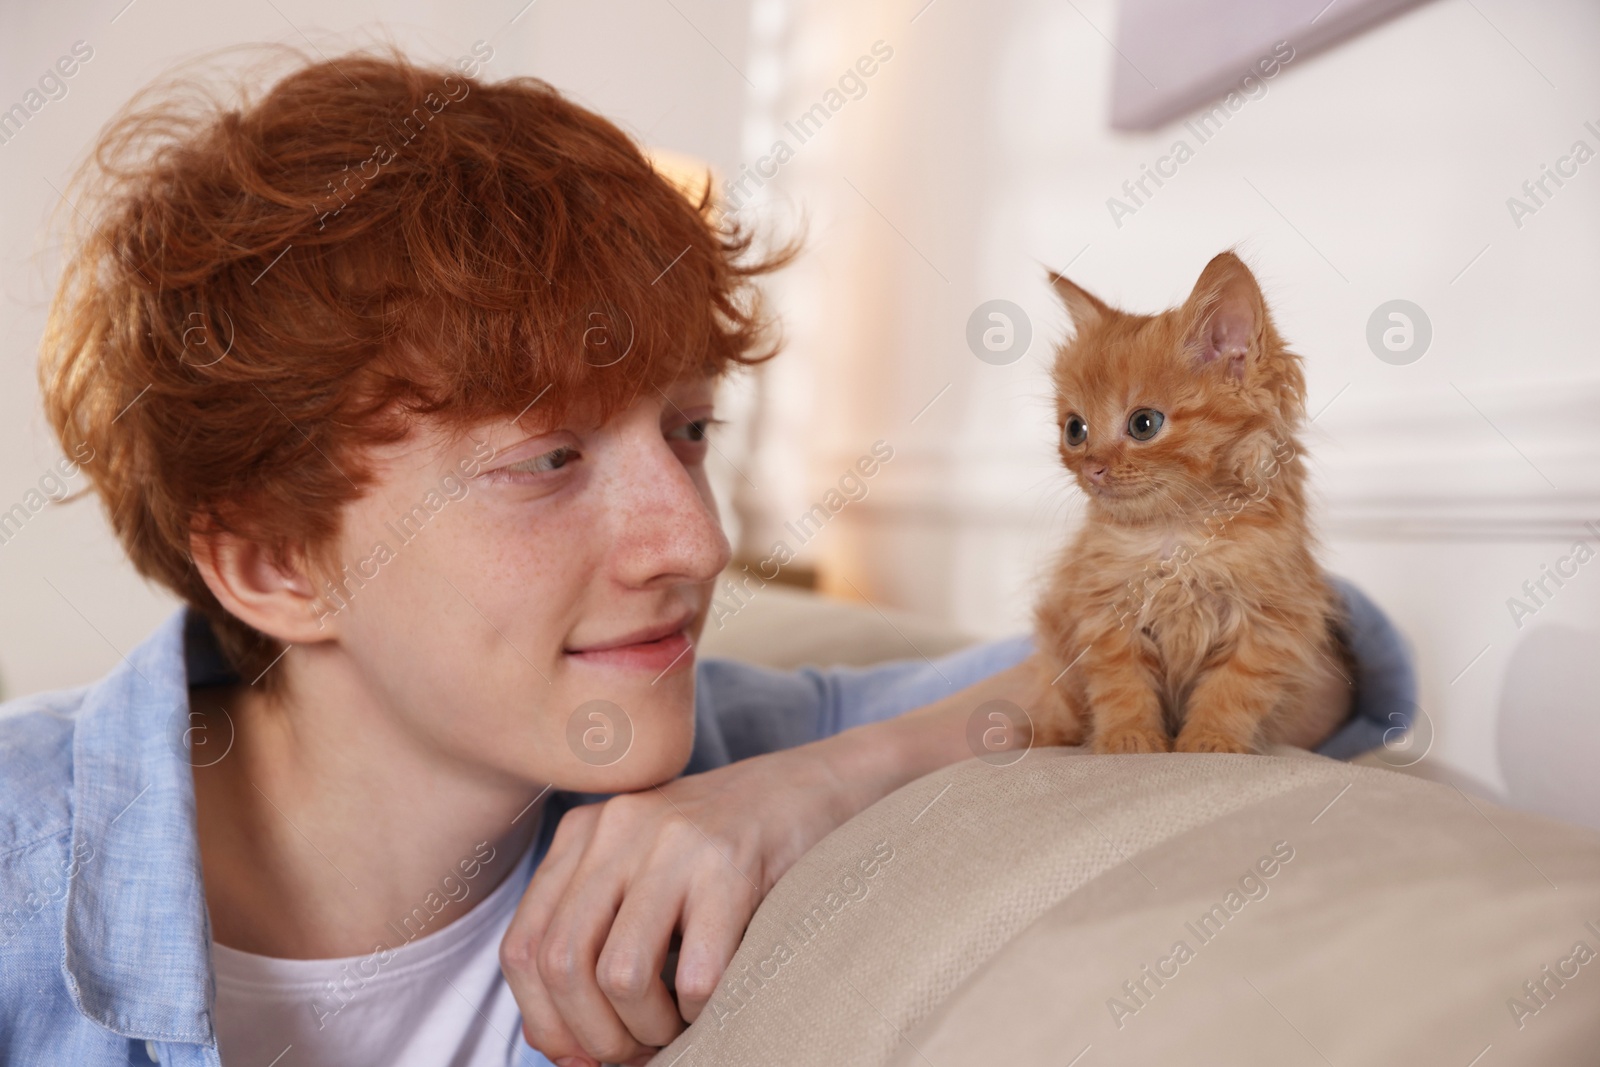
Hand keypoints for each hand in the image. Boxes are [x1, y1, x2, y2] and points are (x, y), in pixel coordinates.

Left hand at [499, 740, 865, 1065]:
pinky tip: (717, 999)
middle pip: (562, 964)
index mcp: (583, 833)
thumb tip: (555, 1042)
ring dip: (647, 1028)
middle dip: (592, 1035)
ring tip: (675, 1026)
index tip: (576, 1054)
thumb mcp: (642, 874)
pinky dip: (700, 1012)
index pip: (523, 948)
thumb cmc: (724, 849)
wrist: (812, 786)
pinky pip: (695, 974)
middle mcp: (617, 829)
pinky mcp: (731, 863)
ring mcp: (674, 842)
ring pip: (620, 975)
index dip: (544, 1019)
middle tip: (631, 1051)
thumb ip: (593, 936)